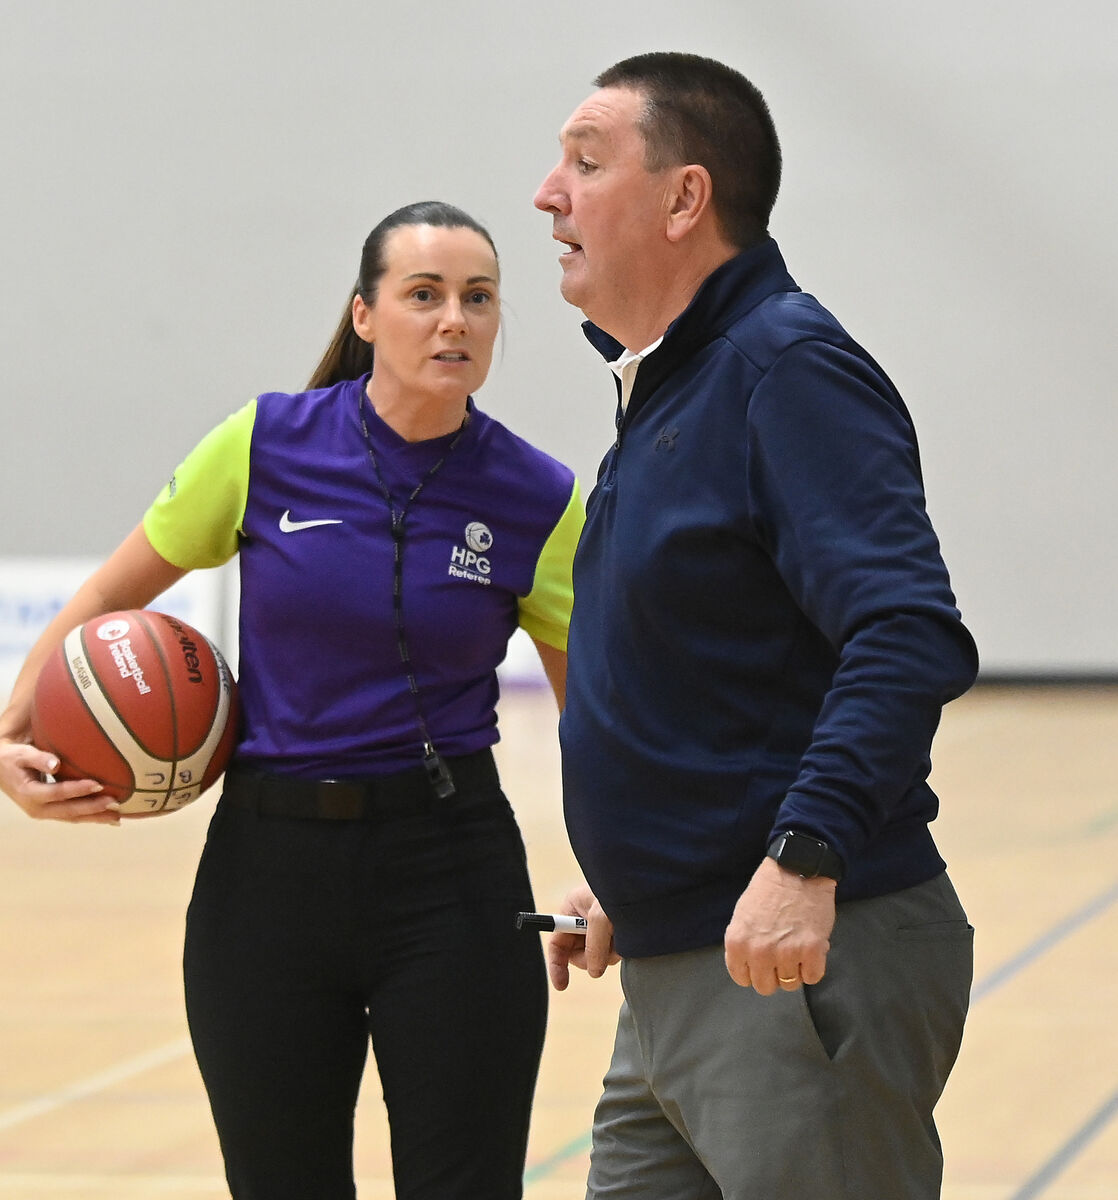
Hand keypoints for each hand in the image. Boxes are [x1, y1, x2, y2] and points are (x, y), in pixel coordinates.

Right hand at [0, 737, 119, 824]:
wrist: (1, 769)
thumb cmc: (12, 758)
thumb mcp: (20, 754)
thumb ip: (38, 758)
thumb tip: (56, 763)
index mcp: (29, 794)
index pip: (57, 793)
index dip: (78, 790)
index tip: (98, 784)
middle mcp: (36, 808)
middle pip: (68, 811)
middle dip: (93, 809)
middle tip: (116, 804)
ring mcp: (44, 812)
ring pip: (73, 817)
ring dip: (95, 818)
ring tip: (118, 817)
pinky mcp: (50, 812)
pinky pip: (72, 816)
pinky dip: (90, 817)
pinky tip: (109, 819)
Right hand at [546, 881, 620, 990]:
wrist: (653, 887)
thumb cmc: (623, 890)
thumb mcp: (601, 917)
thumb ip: (593, 946)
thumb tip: (594, 971)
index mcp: (573, 907)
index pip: (557, 942)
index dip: (556, 964)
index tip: (562, 985)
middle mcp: (586, 918)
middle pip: (578, 953)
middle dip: (591, 957)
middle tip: (606, 951)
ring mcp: (603, 926)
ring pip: (598, 955)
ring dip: (610, 953)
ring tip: (622, 936)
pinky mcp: (619, 932)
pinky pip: (614, 953)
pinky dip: (621, 950)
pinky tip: (630, 938)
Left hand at [724, 856, 835, 993]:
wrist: (797, 868)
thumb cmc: (769, 887)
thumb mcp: (742, 914)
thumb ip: (743, 942)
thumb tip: (748, 965)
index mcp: (737, 943)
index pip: (742, 978)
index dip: (753, 971)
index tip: (761, 962)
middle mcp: (759, 953)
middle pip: (766, 987)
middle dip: (774, 974)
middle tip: (781, 956)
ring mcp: (786, 954)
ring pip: (790, 984)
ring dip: (795, 969)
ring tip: (797, 946)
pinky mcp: (812, 951)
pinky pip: (813, 977)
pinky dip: (813, 966)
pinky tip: (811, 949)